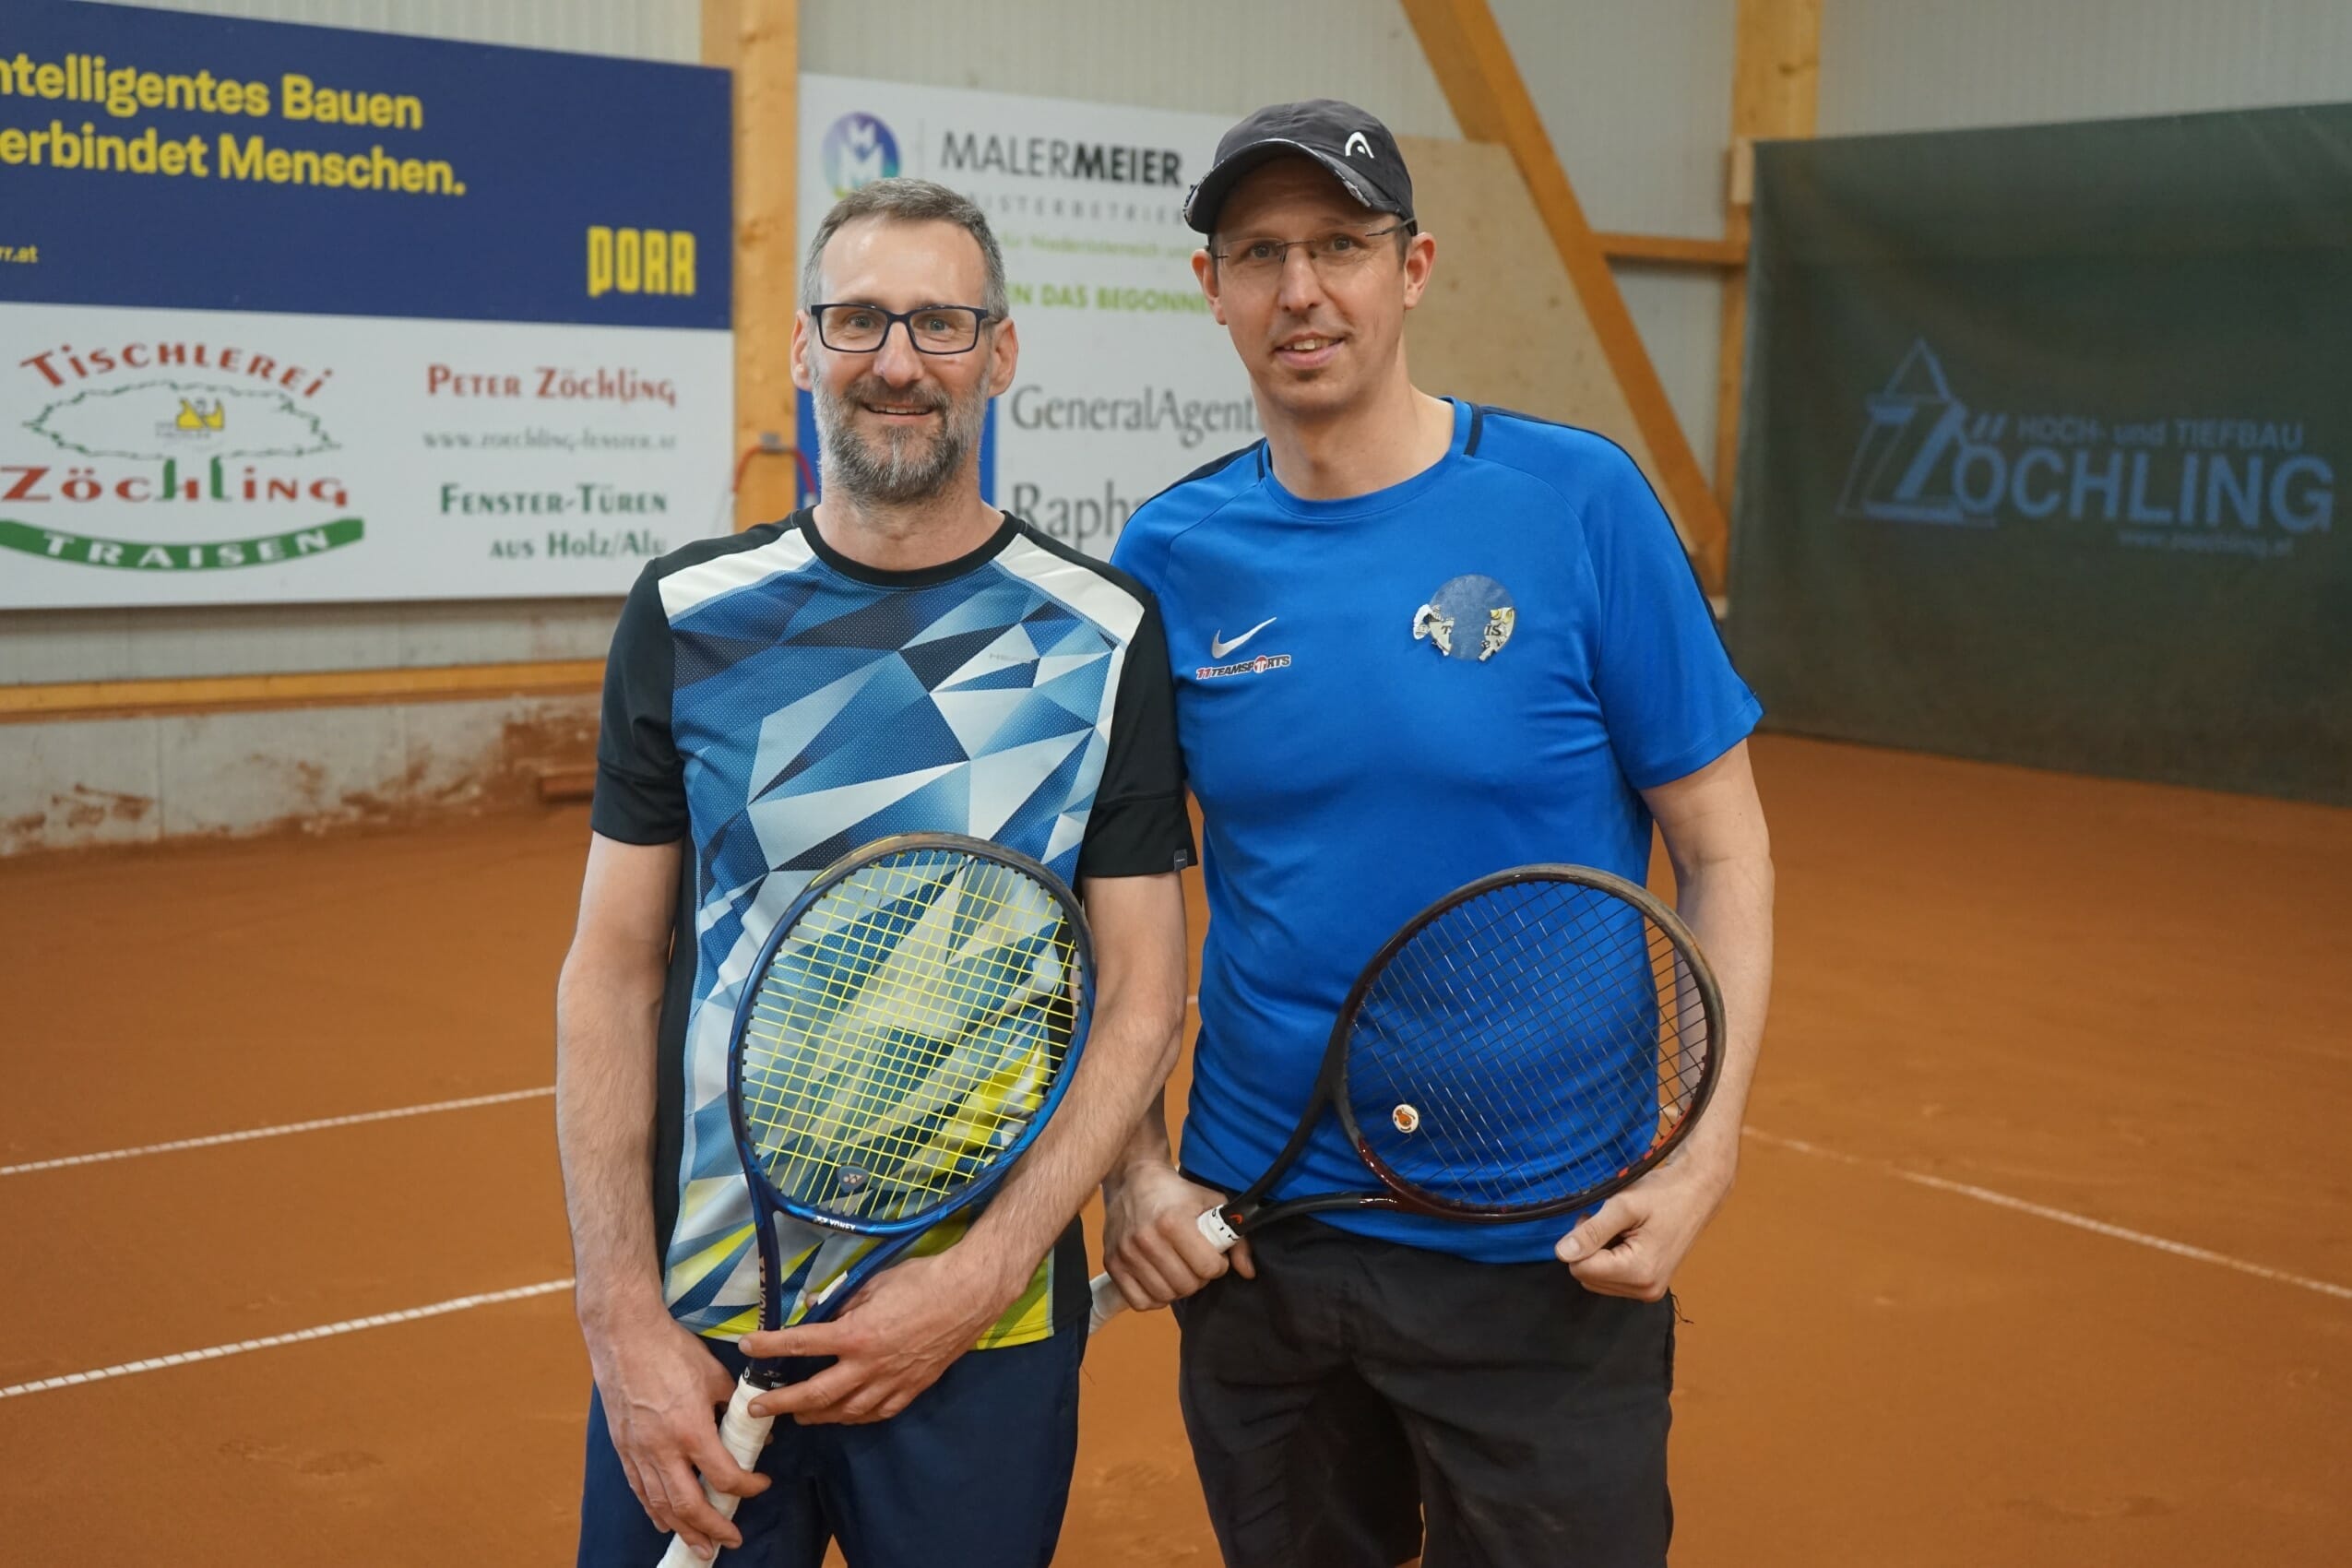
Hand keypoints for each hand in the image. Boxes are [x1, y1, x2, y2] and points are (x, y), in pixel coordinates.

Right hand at [584, 1306, 770, 1557]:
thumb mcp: (715, 1374)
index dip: (747, 1487)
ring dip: (683, 1531)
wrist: (624, 1336)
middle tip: (732, 1541)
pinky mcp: (623, 1448)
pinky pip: (640, 1490)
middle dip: (713, 1529)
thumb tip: (755, 1425)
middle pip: (689, 1506)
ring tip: (701, 1548)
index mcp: (691, 1430)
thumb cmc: (672, 1350)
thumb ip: (735, 1405)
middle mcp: (662, 1449)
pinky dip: (654, 1512)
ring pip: (661, 1506)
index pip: (724, 1476)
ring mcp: (639, 1452)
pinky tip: (665, 1524)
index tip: (761, 1483)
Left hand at [740, 1248, 1019, 1425]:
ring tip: (799, 1416)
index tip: (746, 1347)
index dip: (769, 1346)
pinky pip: (877, 1412)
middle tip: (756, 1408)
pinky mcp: (911, 1389)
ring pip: (845, 1411)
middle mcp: (868, 1365)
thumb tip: (816, 1310)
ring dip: (816, 1416)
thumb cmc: (922, 1280)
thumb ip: (843, 1301)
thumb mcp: (875, 1282)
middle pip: (815, 1394)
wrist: (970, 1295)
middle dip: (781, 1403)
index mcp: (856, 1333)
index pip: (801, 1343)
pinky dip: (855, 1417)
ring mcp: (891, 1382)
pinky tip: (845, 1415)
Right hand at [1102, 1161, 1252, 1311]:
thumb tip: (1248, 1273)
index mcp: (1173, 1222)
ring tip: (1179, 1269)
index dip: (1217, 1265)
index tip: (1213, 1255)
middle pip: (1187, 1285)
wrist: (1133, 1179)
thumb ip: (1236, 1238)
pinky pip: (1139, 1301)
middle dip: (1199, 1277)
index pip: (1208, 1267)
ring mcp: (1126, 1253)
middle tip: (1196, 1262)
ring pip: (1165, 1296)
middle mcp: (1146, 1240)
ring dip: (1178, 1288)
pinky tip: (1160, 1279)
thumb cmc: (1177, 1192)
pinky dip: (1154, 1297)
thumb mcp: (1213, 1204)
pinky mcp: (1112, 1263)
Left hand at [1555, 1141, 1737, 1300]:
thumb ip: (1591, 1232)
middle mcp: (1645, 1289)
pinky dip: (1610, 1260)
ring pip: (1596, 1280)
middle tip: (1608, 1221)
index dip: (1580, 1241)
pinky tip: (1627, 1239)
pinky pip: (1612, 1280)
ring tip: (1620, 1229)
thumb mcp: (1623, 1206)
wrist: (1698, 1191)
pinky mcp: (1650, 1287)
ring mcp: (1649, 1291)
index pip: (1581, 1269)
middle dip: (1588, 1248)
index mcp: (1639, 1271)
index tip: (1596, 1218)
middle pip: (1587, 1277)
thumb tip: (1561, 1253)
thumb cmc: (1664, 1193)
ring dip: (1598, 1254)